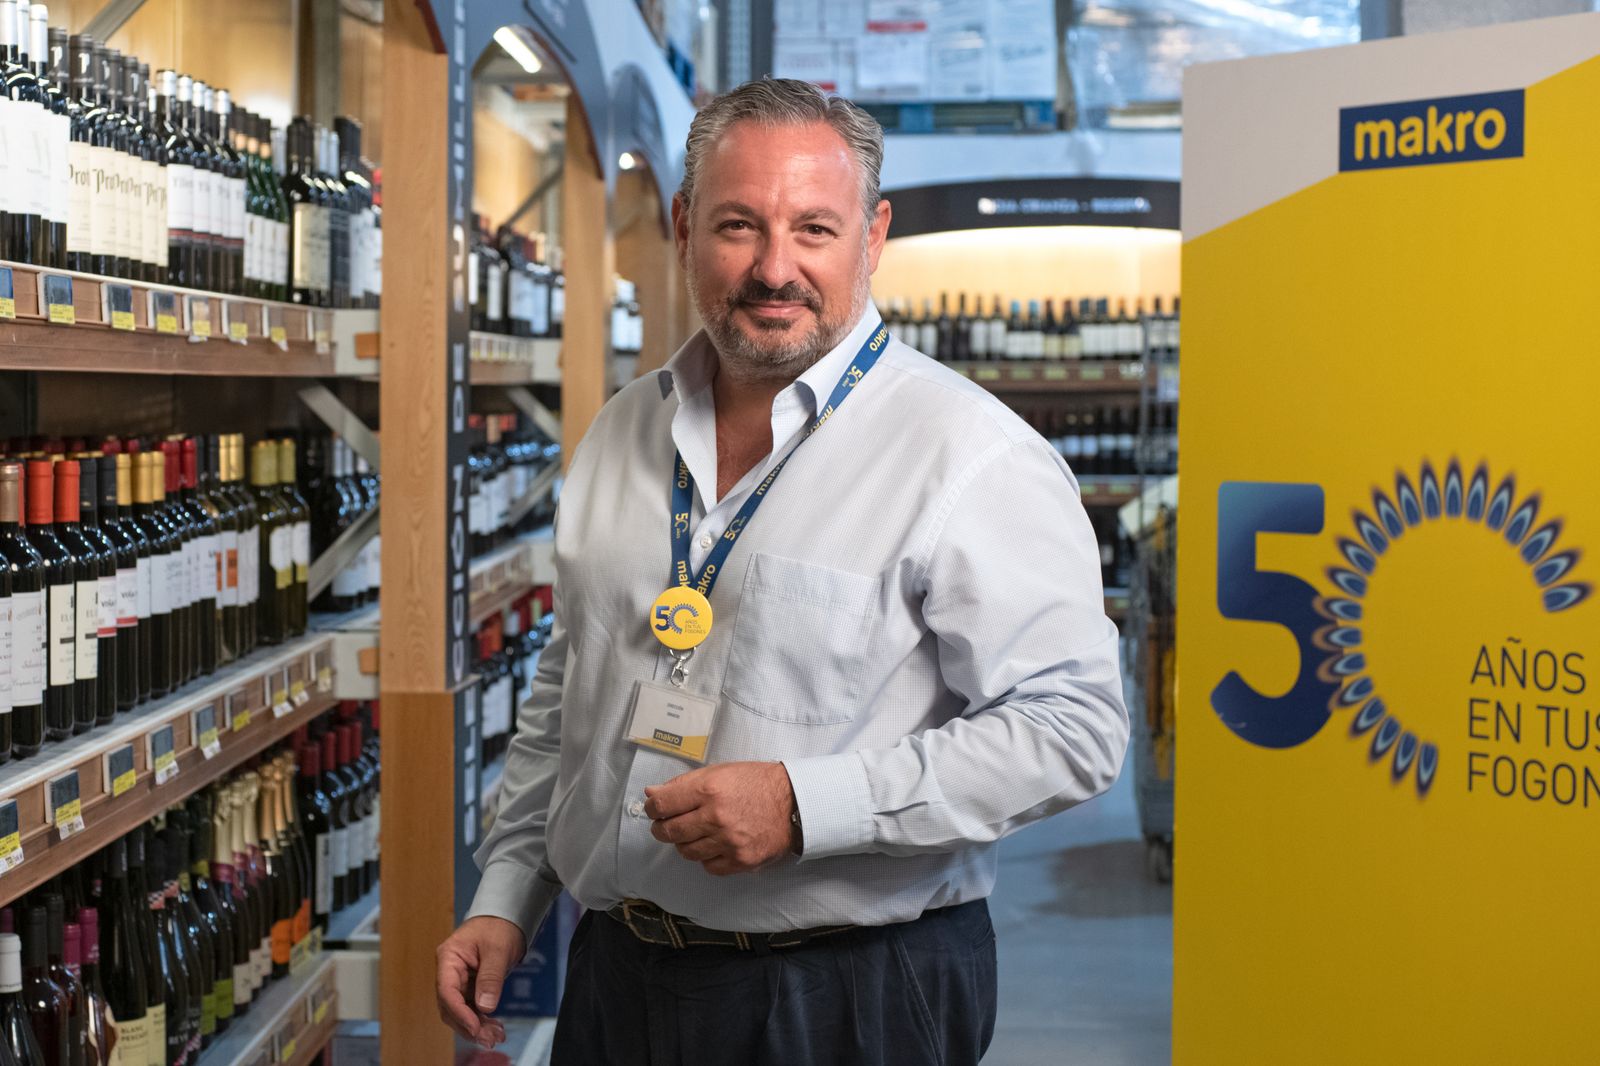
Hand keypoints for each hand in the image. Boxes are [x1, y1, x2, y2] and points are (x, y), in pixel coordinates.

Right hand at [435, 915, 525, 1047]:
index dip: (459, 1012)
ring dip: (476, 1026)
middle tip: (488, 1038)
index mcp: (449, 958)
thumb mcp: (498, 950)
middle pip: (450, 1006)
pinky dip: (482, 1020)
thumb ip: (491, 977)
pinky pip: (471, 1008)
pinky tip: (495, 1028)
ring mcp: (458, 980)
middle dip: (468, 1025)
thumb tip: (485, 1007)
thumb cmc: (499, 927)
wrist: (506, 918)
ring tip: (495, 1037)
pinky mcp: (469, 987)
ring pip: (460, 1011)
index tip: (475, 1028)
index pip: (447, 991)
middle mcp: (449, 972)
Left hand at [645, 761, 797, 875]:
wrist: (795, 803)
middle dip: (662, 828)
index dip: (652, 807)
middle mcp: (716, 817)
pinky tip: (715, 844)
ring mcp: (728, 842)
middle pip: (668, 832)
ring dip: (685, 843)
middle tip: (667, 824)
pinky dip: (707, 857)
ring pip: (686, 852)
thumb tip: (652, 794)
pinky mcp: (740, 861)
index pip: (662, 804)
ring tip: (697, 832)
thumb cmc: (757, 783)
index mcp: (709, 789)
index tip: (654, 809)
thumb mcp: (720, 772)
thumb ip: (684, 784)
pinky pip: (708, 866)